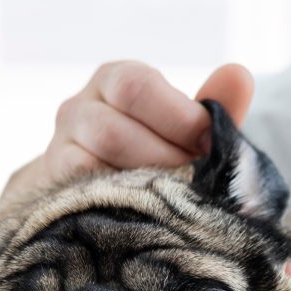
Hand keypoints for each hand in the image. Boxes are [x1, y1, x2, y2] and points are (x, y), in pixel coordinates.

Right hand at [0, 62, 254, 206]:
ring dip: (138, 186)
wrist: (99, 188)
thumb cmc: (153, 150)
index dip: (176, 117)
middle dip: (160, 160)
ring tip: (173, 201)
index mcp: (113, 80)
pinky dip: (113, 203)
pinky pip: (76, 195)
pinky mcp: (51, 188)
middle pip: (110, 130)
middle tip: (194, 182)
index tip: (209, 145)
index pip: (135, 86)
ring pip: (89, 165)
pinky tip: (143, 214)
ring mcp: (58, 149)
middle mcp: (78, 109)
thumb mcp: (185, 127)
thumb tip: (240, 76)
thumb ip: (213, 106)